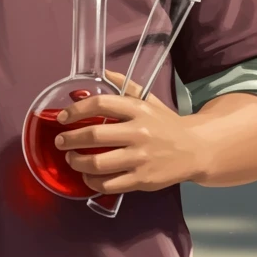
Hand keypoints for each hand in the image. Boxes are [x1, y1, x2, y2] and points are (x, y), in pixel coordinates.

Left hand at [53, 68, 197, 193]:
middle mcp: (139, 132)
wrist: (196, 150)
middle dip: (70, 139)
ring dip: (77, 162)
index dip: (76, 110)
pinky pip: (109, 183)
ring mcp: (140, 158)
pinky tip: (87, 176)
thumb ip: (126, 87)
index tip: (62, 117)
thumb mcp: (150, 101)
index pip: (100, 104)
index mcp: (138, 110)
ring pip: (98, 163)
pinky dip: (92, 181)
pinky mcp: (142, 180)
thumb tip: (103, 72)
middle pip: (94, 135)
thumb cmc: (167, 125)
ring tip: (71, 159)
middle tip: (60, 141)